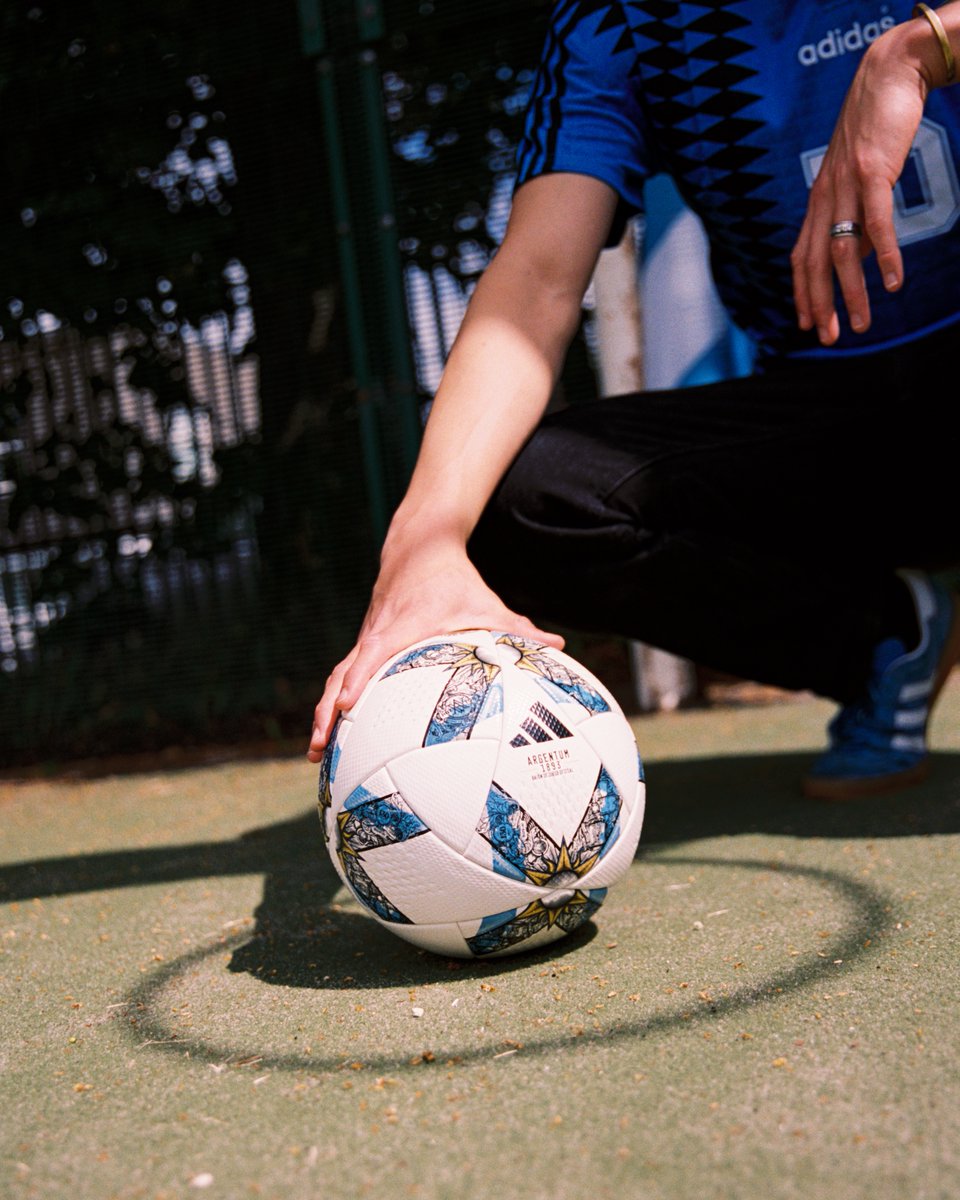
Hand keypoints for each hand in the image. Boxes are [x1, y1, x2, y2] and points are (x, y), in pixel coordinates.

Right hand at [306, 538, 563, 760]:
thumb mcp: (487, 604)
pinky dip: (337, 704)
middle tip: (318, 744)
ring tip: (315, 752)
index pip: (373, 652)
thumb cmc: (453, 583)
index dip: (358, 677)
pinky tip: (336, 738)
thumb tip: (558, 645)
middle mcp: (376, 634)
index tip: (347, 705)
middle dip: (328, 709)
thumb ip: (520, 629)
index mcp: (402, 625)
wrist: (418, 552)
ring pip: (337, 678)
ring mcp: (366, 641)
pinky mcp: (365, 647)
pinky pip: (345, 677)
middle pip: (342, 672)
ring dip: (324, 712)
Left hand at [791, 25, 932, 344]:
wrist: (888, 75)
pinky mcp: (871, 172)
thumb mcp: (859, 179)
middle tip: (829, 339)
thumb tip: (860, 257)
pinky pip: (876, 223)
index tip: (808, 324)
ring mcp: (846, 186)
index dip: (801, 293)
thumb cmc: (875, 129)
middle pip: (814, 263)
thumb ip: (856, 218)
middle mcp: (825, 197)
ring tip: (860, 325)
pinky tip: (892, 283)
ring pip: (841, 252)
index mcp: (819, 201)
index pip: (801, 257)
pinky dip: (883, 256)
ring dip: (851, 293)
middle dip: (820, 305)